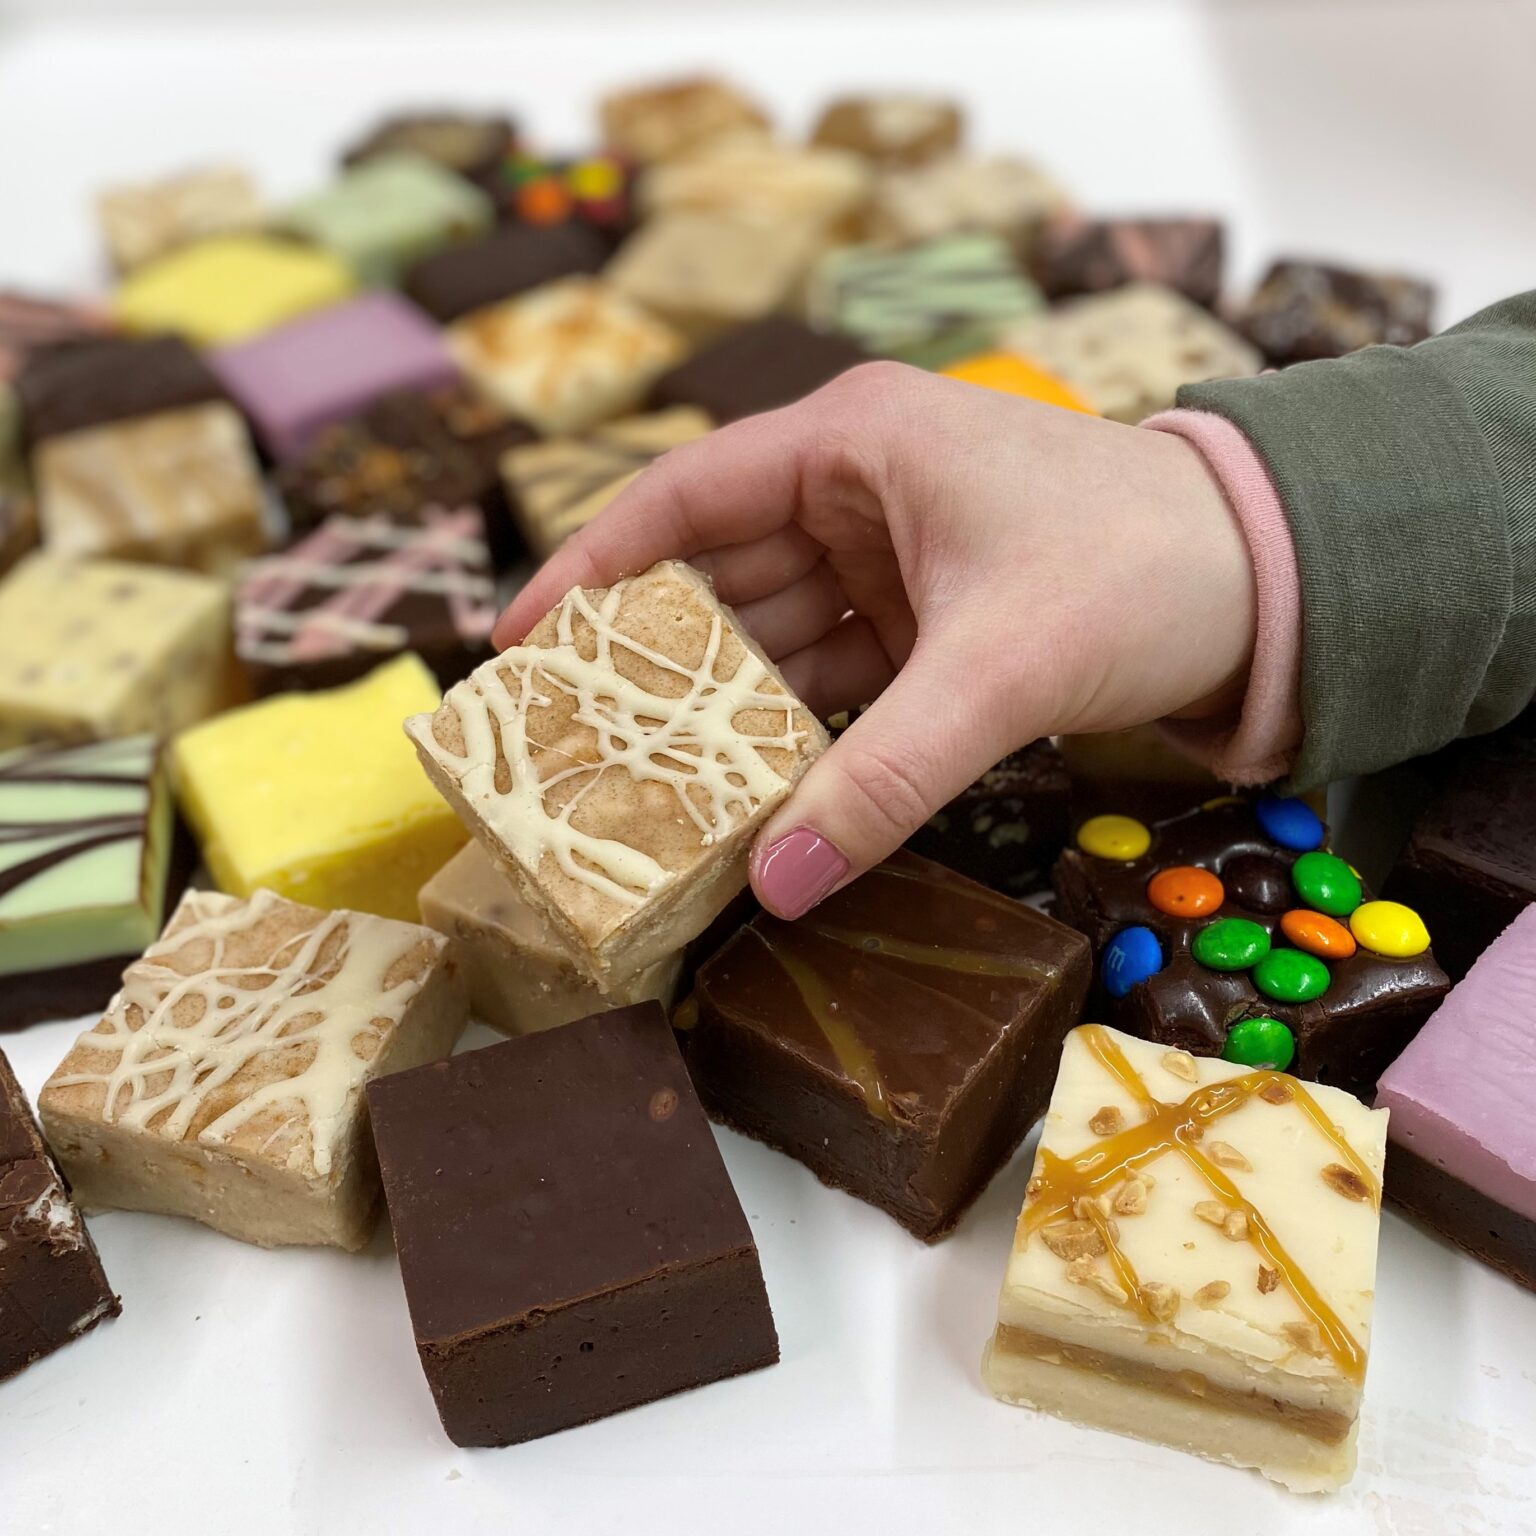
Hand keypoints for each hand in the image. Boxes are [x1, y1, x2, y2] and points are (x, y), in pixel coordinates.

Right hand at [495, 362, 1253, 918]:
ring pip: (772, 637)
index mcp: (852, 445)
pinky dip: (796, 730)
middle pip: (715, 578)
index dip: (587, 567)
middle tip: (571, 745)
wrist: (1273, 582)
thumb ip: (882, 782)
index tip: (512, 640)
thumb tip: (775, 888)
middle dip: (651, 662)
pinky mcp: (926, 618)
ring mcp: (889, 556)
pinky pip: (832, 675)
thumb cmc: (1139, 570)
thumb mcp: (996, 675)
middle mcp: (856, 488)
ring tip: (642, 788)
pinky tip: (751, 793)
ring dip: (723, 710)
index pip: (682, 499)